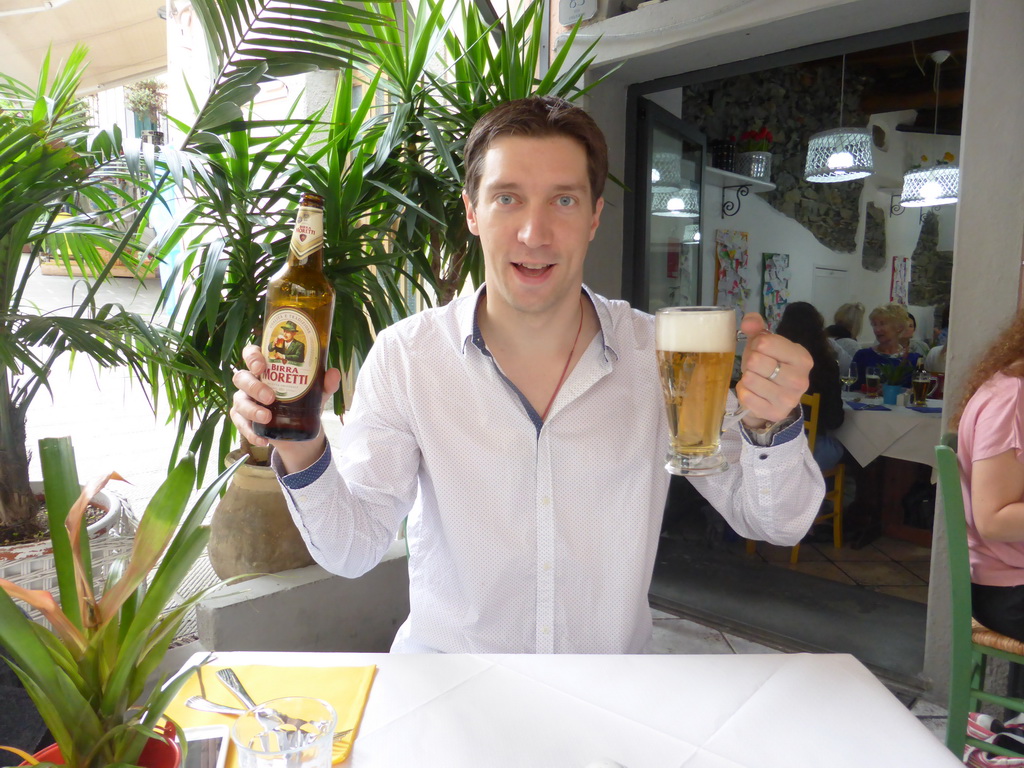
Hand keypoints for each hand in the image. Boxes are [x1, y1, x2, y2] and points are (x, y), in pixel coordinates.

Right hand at [230, 344, 341, 468]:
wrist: (302, 430)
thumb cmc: (305, 400)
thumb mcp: (318, 392)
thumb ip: (326, 383)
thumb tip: (334, 373)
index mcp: (267, 368)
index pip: (252, 354)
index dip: (252, 357)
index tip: (261, 366)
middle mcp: (252, 382)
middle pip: (241, 377)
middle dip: (254, 387)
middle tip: (270, 397)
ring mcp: (245, 400)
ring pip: (238, 401)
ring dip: (251, 409)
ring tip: (267, 418)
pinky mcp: (244, 420)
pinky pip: (241, 424)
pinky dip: (249, 432)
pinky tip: (262, 439)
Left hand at [735, 313, 810, 428]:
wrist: (772, 397)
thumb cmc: (769, 364)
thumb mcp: (764, 343)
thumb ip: (756, 326)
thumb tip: (748, 321)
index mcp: (802, 358)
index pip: (765, 343)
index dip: (756, 345)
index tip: (762, 351)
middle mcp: (800, 379)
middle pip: (756, 362)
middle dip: (751, 361)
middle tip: (757, 367)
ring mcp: (789, 399)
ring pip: (750, 379)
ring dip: (747, 377)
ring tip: (756, 378)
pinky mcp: (775, 413)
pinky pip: (746, 396)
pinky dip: (743, 391)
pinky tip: (753, 391)